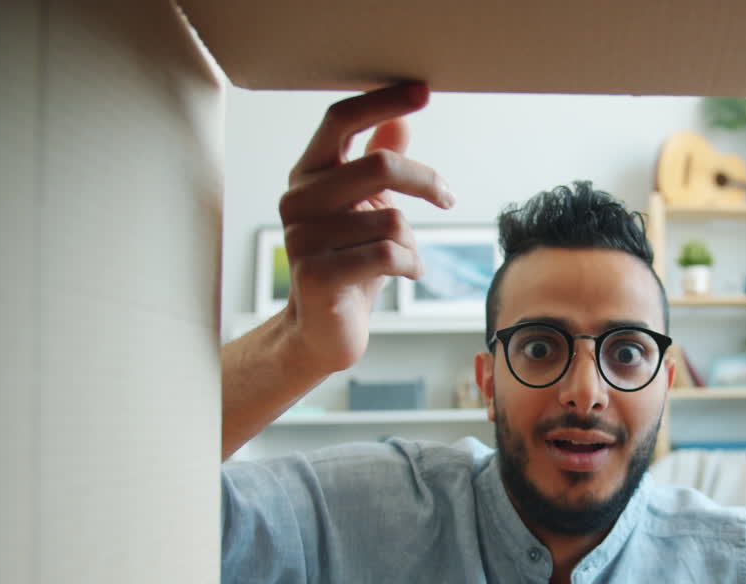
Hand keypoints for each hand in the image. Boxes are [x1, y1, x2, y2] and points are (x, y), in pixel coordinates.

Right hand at [277, 82, 454, 374]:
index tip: (422, 91)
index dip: (382, 101)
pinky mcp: (317, 274)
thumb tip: (400, 121)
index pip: (341, 120)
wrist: (323, 330)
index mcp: (308, 174)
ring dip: (412, 242)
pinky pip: (390, 254)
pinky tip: (407, 274)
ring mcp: (302, 237)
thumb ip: (375, 165)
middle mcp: (297, 199)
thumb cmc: (350, 263)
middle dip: (426, 182)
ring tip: (404, 258)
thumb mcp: (366, 210)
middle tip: (448, 197)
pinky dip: (411, 264)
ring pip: (392, 219)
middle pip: (379, 165)